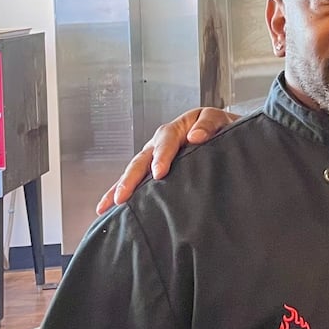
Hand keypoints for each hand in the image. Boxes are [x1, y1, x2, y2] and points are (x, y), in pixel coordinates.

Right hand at [94, 108, 238, 213]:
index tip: (159, 173)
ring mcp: (152, 157)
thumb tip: (196, 136)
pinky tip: (108, 208)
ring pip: (133, 172)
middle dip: (131, 178)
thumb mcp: (218, 120)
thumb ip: (209, 125)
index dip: (161, 157)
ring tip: (107, 205)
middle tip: (122, 196)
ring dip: (119, 187)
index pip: (165, 143)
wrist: (220, 133)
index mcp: (175, 130)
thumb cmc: (219, 128)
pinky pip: (135, 180)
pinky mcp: (152, 170)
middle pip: (141, 159)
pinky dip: (120, 192)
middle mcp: (159, 143)